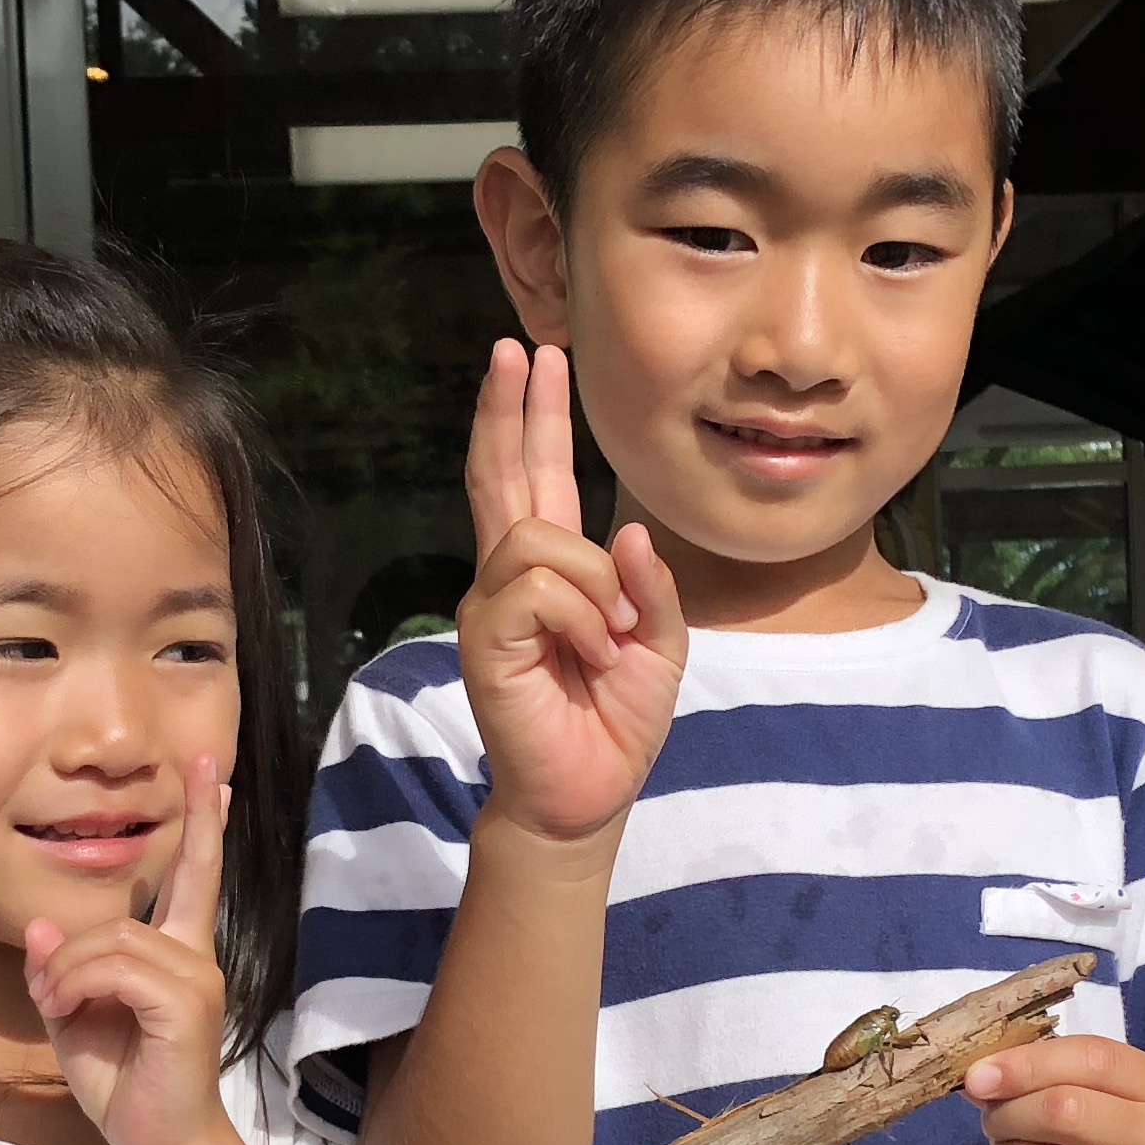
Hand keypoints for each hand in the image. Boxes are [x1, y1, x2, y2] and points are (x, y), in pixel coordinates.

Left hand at [25, 753, 235, 1144]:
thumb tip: (41, 930)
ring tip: (55, 1006)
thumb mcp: (74, 1022)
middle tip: (198, 802)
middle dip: (176, 848)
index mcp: (176, 958)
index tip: (218, 778)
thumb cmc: (125, 1087)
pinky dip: (79, 984)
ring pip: (115, 936)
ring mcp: (196, 978)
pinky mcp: (184, 1003)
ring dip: (68, 969)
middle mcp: (195, 959)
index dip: (205, 827)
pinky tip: (68, 1011)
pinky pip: (117, 967)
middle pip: (164, 890)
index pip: (194, 879)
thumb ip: (61, 974)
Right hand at [457, 343, 682, 842]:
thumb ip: (650, 584)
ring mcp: (492, 606)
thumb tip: (627, 532)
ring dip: (595, 582)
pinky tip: (591, 654)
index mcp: (552, 572)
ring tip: (611, 637)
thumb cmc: (615, 722)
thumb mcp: (659, 644)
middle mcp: (510, 577)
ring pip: (539, 537)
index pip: (532, 476)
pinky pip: (540, 590)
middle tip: (513, 348)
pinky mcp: (485, 639)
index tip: (533, 358)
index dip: (531, 417)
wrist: (587, 795)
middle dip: (510, 408)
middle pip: (502, 473)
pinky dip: (582, 618)